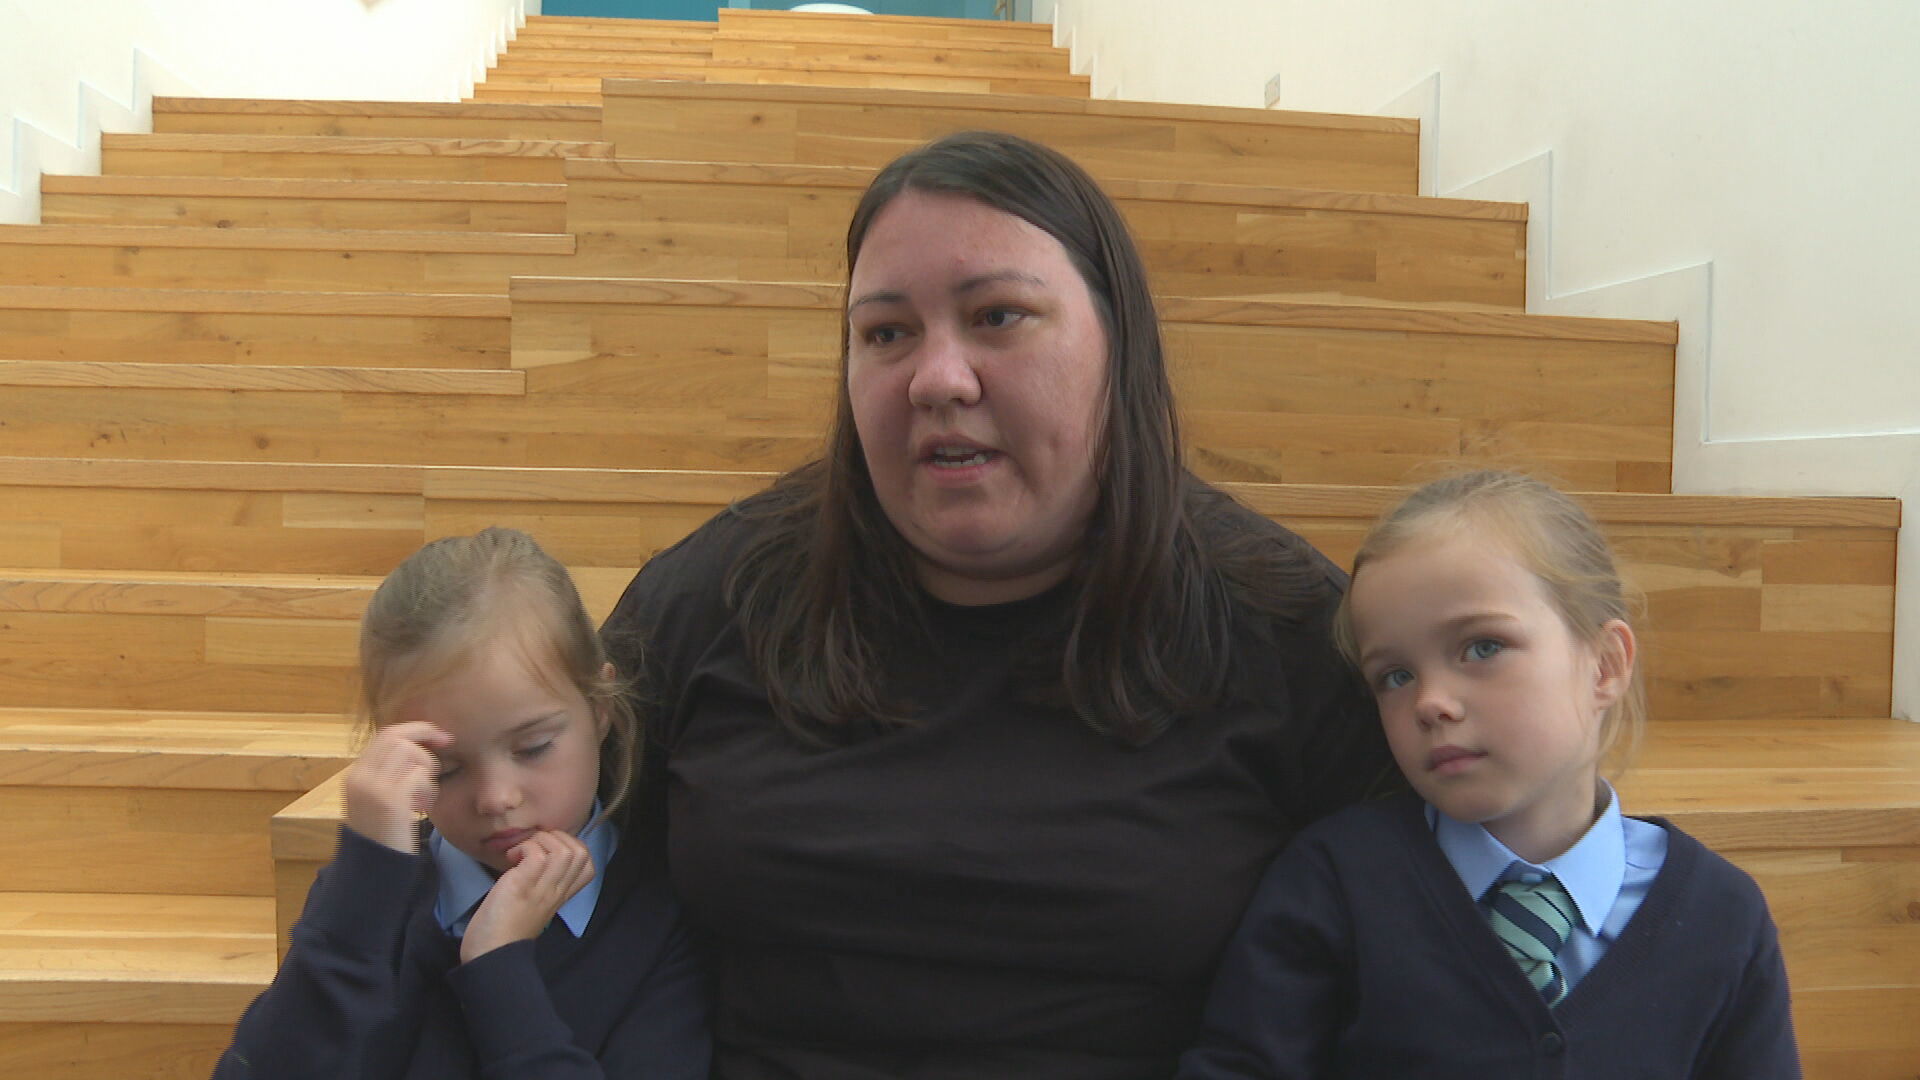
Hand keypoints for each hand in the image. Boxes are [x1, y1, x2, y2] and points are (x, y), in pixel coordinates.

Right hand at [342, 721, 451, 854]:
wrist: (372, 873)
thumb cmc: (385, 838)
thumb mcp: (380, 803)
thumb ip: (391, 776)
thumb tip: (420, 748)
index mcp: (355, 777)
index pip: (385, 736)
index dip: (415, 730)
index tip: (438, 737)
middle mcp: (360, 778)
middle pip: (396, 736)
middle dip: (425, 736)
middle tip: (446, 745)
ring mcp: (372, 788)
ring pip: (409, 751)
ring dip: (427, 766)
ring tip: (425, 793)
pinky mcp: (389, 801)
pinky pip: (418, 775)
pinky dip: (429, 787)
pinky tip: (423, 807)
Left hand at [459, 829, 596, 964]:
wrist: (492, 953)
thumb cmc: (504, 929)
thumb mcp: (532, 903)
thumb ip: (541, 883)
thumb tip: (532, 857)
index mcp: (561, 894)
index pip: (588, 863)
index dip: (572, 846)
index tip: (548, 850)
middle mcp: (557, 890)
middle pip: (581, 851)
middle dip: (557, 837)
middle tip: (533, 846)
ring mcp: (543, 887)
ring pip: (563, 849)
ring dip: (540, 840)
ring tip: (521, 852)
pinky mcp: (524, 884)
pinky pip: (537, 853)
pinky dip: (524, 847)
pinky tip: (511, 858)